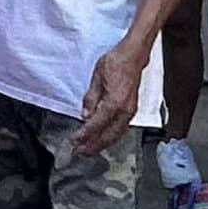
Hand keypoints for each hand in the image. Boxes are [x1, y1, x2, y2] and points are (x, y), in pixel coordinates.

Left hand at [75, 41, 151, 155]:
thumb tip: (85, 116)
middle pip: (108, 135)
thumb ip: (91, 99)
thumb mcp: (96, 78)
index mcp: (115, 103)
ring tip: (88, 149)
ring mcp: (130, 110)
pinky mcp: (131, 109)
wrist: (133, 56)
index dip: (84, 135)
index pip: (96, 125)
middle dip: (93, 146)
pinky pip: (120, 128)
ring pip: (116, 134)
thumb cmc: (115, 63)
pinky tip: (103, 139)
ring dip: (102, 143)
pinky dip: (110, 136)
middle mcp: (125, 110)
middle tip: (78, 152)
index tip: (73, 142)